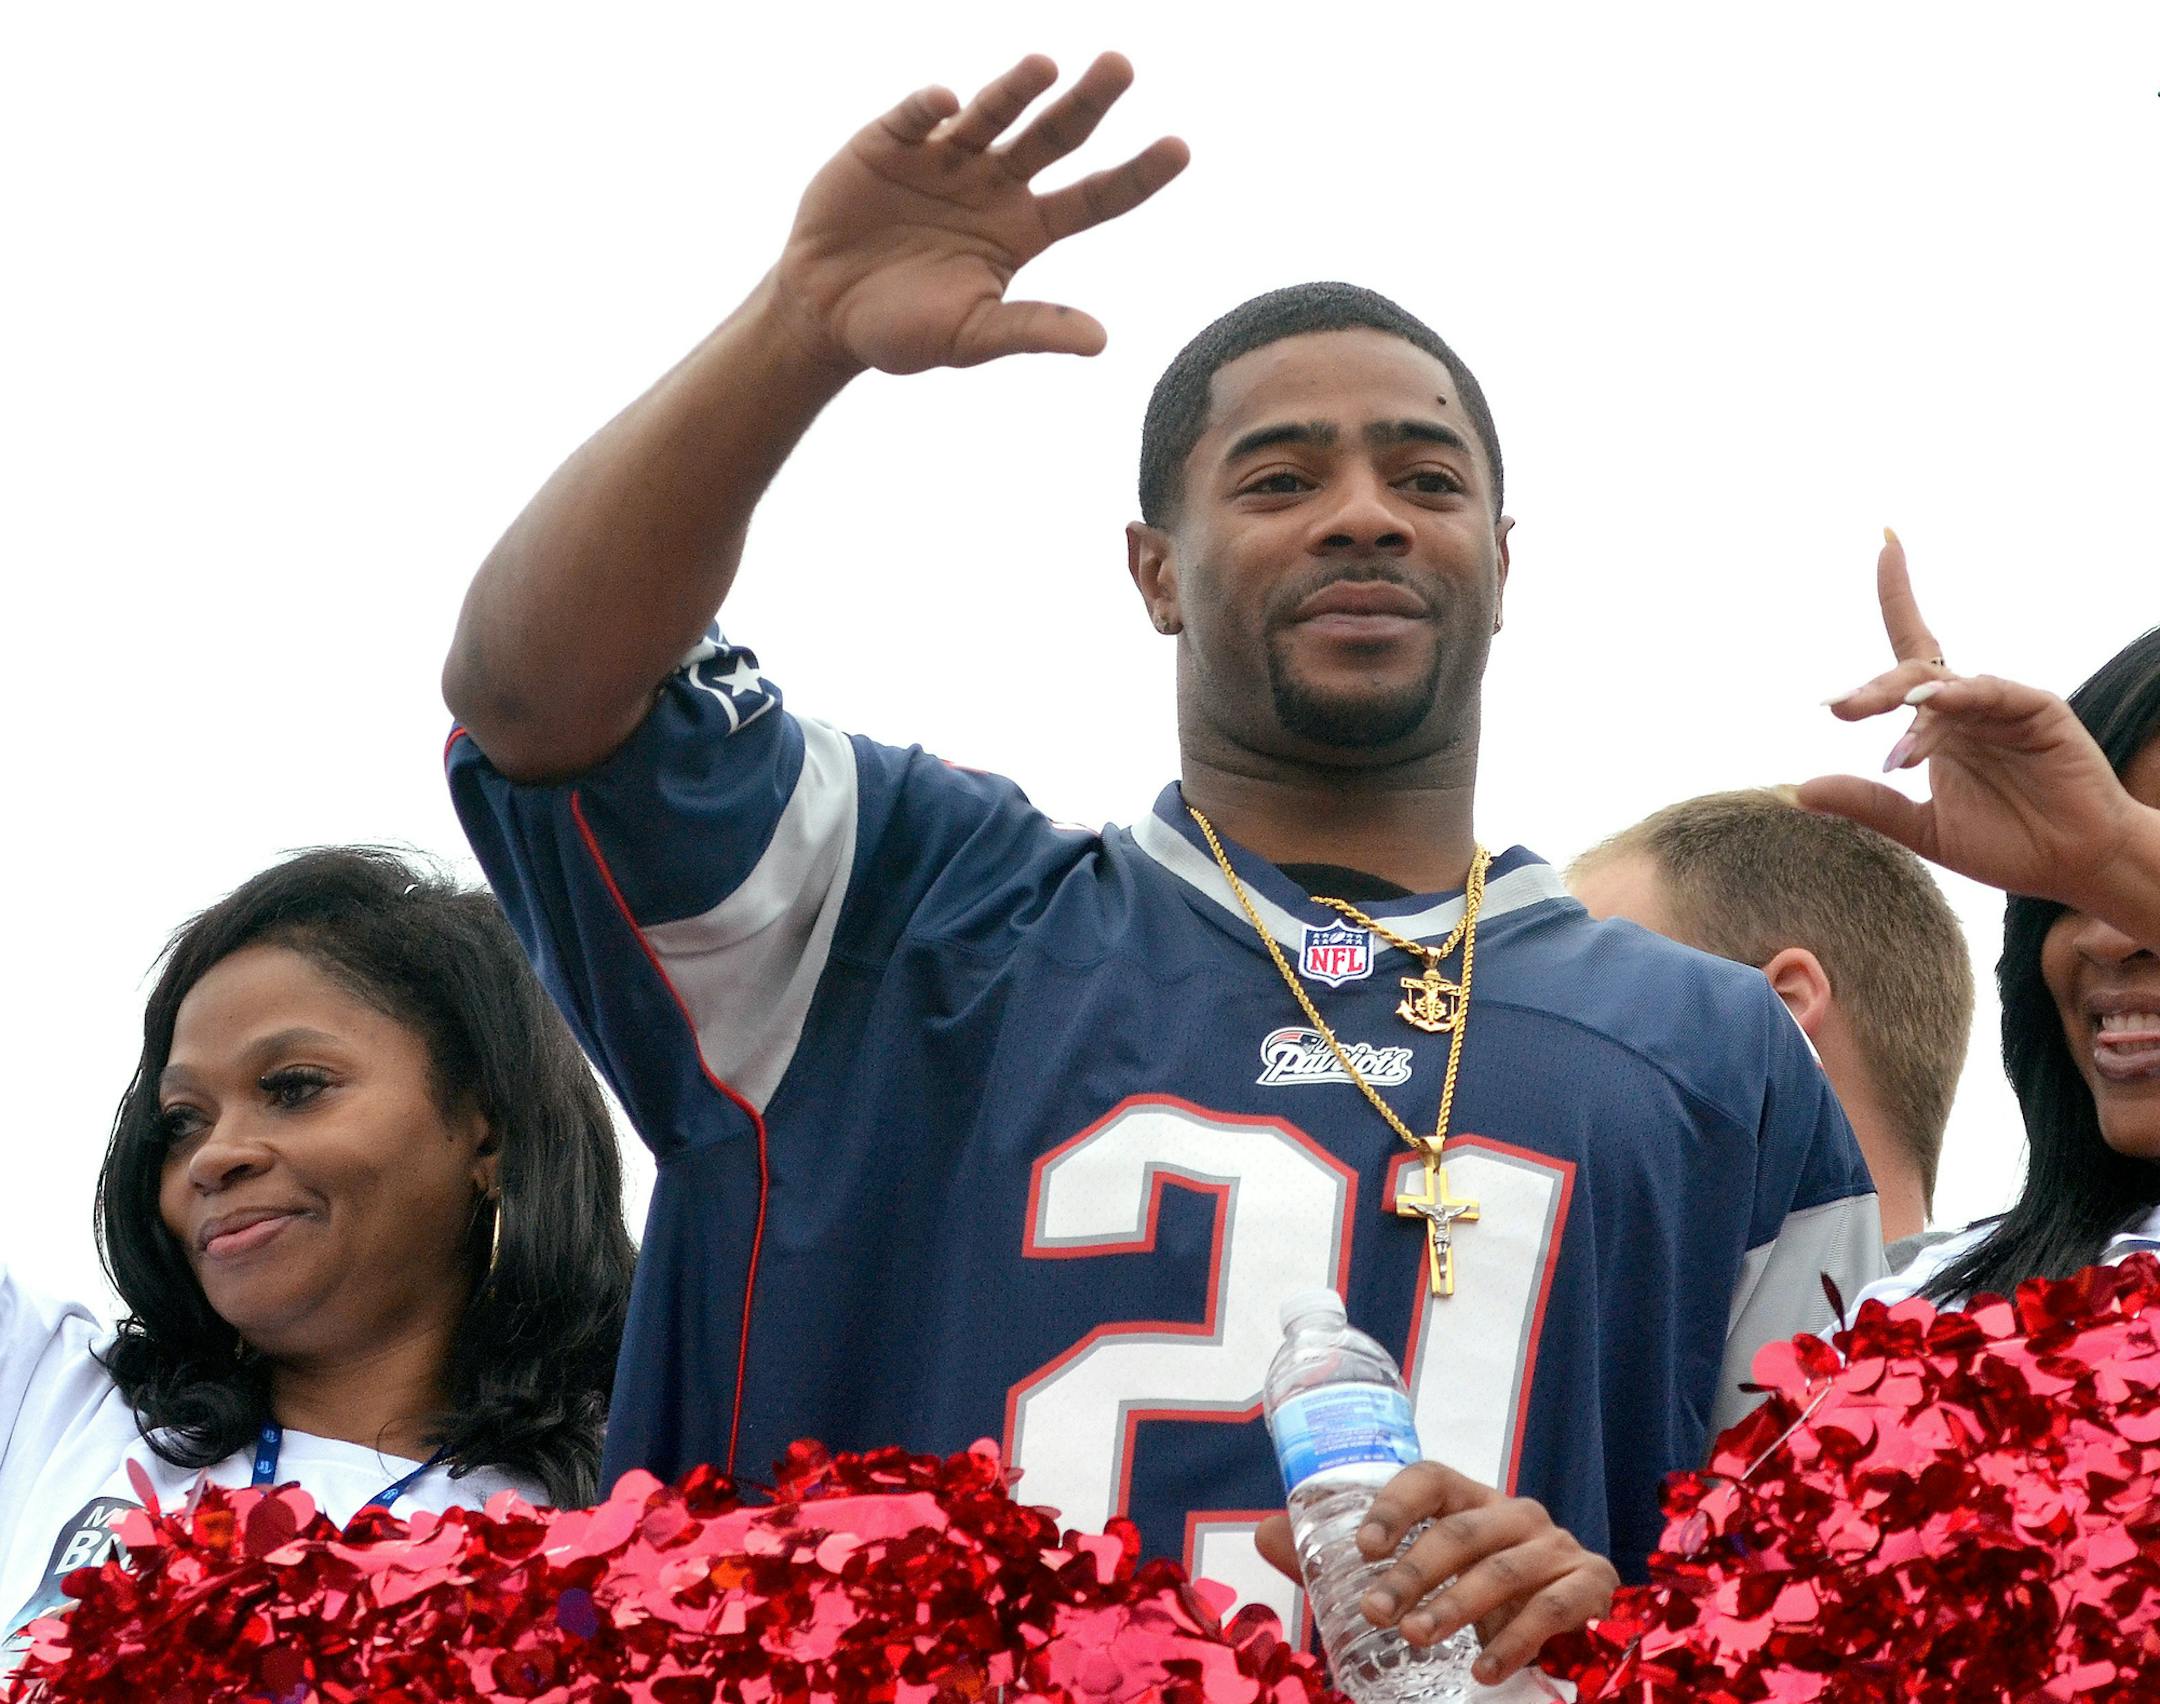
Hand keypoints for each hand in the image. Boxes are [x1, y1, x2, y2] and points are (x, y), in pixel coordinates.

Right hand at [772, 53, 1187, 375]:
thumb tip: (1101, 341)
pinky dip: (932, 107)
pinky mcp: (890, 143)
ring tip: (1044, 67)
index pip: (1094, 197)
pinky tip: (949, 102)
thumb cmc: (903, 331)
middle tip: (1122, 66)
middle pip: (1054, 136)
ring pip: (992, 114)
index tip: (1181, 148)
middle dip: (1088, 102)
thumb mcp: (970, 336)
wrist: (824, 315)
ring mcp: (945, 158)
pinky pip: (917, 116)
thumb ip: (1030, 330)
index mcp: (1023, 230)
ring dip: (1016, 89)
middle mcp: (994, 184)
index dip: (1136, 174)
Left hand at [1255, 1461, 1617, 1686]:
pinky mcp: (1592, 1584)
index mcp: (1469, 1499)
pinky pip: (1553, 1608)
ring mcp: (1557, 1546)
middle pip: (1460, 1530)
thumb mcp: (1415, 1579)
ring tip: (1414, 1638)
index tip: (1362, 1547)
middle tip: (1377, 1612)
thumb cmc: (1474, 1594)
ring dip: (1456, 1605)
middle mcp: (1515, 1512)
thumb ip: (1340, 1564)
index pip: (1430, 1479)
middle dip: (1414, 1572)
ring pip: (1503, 1568)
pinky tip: (1482, 1669)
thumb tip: (1264, 1534)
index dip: (1395, 1505)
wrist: (1566, 1630)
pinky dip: (1516, 1640)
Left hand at [1798, 530, 2153, 919]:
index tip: (1884, 542)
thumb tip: (1799, 789)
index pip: (1907, 653)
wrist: (2074, 866)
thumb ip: (1868, 804)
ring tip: (1885, 736)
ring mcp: (2002, 704)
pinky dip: (1960, 698)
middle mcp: (1966, 705)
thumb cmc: (2006, 844)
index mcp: (1939, 723)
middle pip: (1911, 673)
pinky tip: (1933, 706)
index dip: (1897, 595)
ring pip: (1945, 684)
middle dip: (1872, 690)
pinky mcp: (2037, 709)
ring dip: (1910, 704)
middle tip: (1838, 708)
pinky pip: (1992, 692)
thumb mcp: (1922, 828)